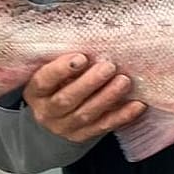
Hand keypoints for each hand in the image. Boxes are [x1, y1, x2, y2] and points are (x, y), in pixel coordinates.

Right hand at [22, 53, 146, 142]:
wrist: (58, 113)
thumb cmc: (59, 81)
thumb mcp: (53, 68)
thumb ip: (67, 58)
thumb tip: (92, 38)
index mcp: (36, 92)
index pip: (44, 81)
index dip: (62, 70)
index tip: (82, 57)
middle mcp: (47, 112)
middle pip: (67, 99)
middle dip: (90, 82)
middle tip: (109, 66)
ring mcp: (65, 127)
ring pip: (87, 114)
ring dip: (108, 97)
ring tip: (124, 81)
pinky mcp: (83, 135)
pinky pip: (104, 126)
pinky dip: (122, 116)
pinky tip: (137, 104)